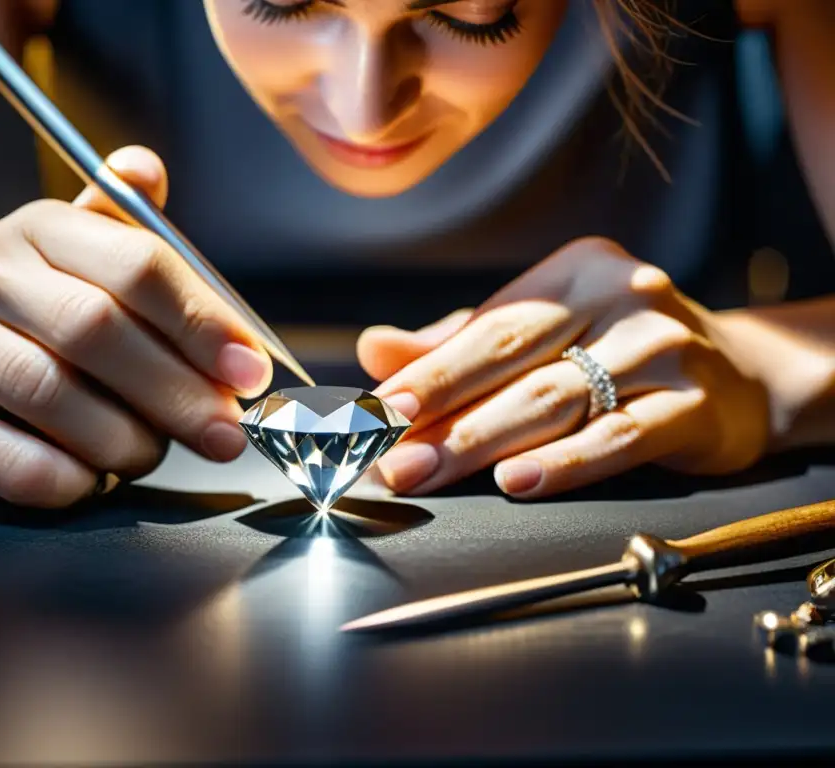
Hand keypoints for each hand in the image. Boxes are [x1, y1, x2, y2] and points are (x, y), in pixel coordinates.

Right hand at [0, 146, 271, 507]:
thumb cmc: (40, 328)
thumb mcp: (88, 272)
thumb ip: (135, 243)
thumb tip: (148, 169)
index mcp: (37, 227)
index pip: (135, 263)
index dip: (203, 323)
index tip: (250, 372)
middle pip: (96, 330)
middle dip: (178, 392)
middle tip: (224, 434)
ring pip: (54, 397)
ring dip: (127, 440)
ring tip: (148, 453)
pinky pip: (18, 464)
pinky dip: (75, 481)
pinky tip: (92, 478)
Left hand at [359, 238, 770, 497]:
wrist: (742, 377)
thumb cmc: (617, 353)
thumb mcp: (542, 337)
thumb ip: (459, 345)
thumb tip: (373, 350)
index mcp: (576, 270)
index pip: (488, 327)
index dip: (427, 373)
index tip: (375, 411)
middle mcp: (622, 295)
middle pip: (514, 360)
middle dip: (442, 413)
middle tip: (388, 456)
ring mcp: (664, 347)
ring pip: (557, 400)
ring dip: (483, 441)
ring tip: (428, 472)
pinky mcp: (697, 403)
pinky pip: (619, 436)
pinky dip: (565, 462)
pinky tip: (518, 482)